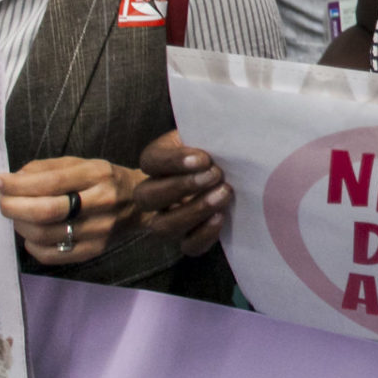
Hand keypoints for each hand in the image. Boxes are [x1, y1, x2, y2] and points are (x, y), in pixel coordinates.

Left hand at [0, 154, 142, 264]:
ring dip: (21, 226)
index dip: (19, 184)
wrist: (141, 205)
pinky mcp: (94, 250)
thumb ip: (46, 169)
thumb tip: (11, 180)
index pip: (52, 182)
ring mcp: (100, 230)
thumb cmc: (103, 180)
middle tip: (1, 203)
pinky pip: (53, 254)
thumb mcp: (81, 164)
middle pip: (48, 211)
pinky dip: (33, 246)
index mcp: (97, 174)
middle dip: (15, 207)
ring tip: (17, 217)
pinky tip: (31, 235)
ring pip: (47, 235)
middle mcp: (102, 202)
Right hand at [133, 130, 229, 256]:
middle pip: (146, 197)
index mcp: (157, 162)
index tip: (204, 157)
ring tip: (224, 193)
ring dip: (194, 211)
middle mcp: (154, 193)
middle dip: (181, 187)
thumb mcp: (209, 135)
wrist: (231, 172)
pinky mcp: (188, 238)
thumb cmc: (218, 148)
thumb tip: (222, 130)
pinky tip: (221, 217)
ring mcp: (168, 219)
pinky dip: (203, 235)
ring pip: (162, 227)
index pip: (150, 161)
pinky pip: (188, 247)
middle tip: (216, 174)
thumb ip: (208, 132)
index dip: (173, 161)